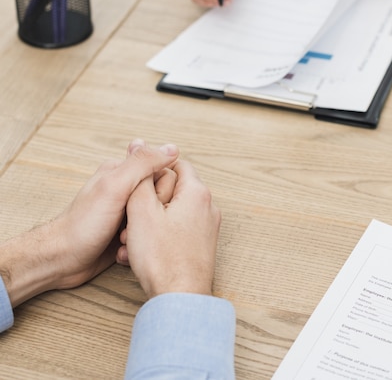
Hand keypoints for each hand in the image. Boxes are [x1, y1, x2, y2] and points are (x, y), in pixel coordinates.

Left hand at [0, 139, 178, 306]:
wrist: (62, 260)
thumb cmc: (83, 225)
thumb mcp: (115, 187)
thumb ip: (142, 164)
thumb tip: (171, 148)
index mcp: (123, 172)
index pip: (163, 173)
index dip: (162, 191)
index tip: (149, 204)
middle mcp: (127, 189)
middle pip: (163, 196)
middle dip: (154, 213)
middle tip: (135, 222)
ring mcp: (127, 210)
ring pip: (157, 216)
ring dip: (147, 230)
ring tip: (126, 237)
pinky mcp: (127, 230)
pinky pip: (147, 233)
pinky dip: (140, 242)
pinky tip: (126, 247)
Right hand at [122, 159, 220, 298]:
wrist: (179, 298)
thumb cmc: (162, 257)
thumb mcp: (141, 210)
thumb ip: (141, 178)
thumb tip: (142, 149)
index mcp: (197, 192)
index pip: (174, 164)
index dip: (150, 172)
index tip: (134, 187)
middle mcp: (208, 207)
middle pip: (171, 190)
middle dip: (145, 203)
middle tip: (129, 221)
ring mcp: (207, 228)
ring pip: (170, 214)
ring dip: (146, 224)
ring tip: (129, 242)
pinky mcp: (201, 246)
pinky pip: (175, 232)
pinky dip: (156, 238)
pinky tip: (137, 255)